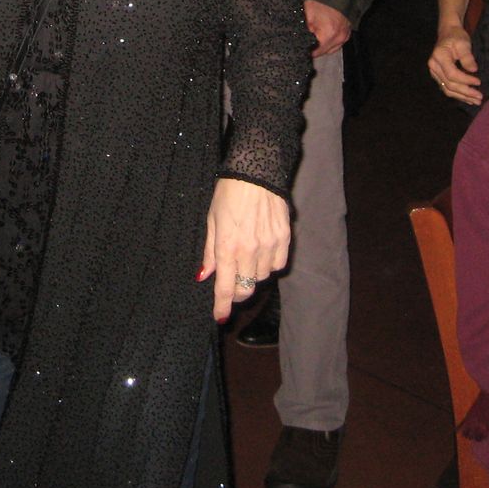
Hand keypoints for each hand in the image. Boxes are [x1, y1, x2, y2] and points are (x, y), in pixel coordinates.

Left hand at [199, 178, 290, 322]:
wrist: (256, 171)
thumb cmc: (228, 193)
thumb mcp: (211, 220)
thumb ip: (210, 252)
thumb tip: (204, 275)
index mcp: (227, 246)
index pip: (224, 287)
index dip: (222, 306)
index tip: (220, 317)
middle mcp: (249, 250)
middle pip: (245, 288)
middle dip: (237, 291)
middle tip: (232, 283)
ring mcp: (269, 245)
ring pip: (262, 277)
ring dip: (253, 274)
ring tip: (247, 256)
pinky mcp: (284, 238)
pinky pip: (278, 264)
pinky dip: (270, 264)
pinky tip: (263, 251)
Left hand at [303, 0, 350, 58]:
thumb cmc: (323, 0)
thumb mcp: (307, 15)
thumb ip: (304, 31)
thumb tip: (300, 41)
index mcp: (329, 35)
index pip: (316, 52)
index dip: (308, 50)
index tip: (303, 47)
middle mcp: (339, 38)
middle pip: (325, 51)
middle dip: (316, 47)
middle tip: (309, 38)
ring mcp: (345, 35)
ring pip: (332, 48)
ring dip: (324, 44)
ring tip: (317, 33)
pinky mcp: (348, 31)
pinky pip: (338, 42)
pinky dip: (331, 39)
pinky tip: (325, 32)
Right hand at [429, 25, 483, 104]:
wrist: (448, 34)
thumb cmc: (456, 37)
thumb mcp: (463, 43)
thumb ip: (467, 57)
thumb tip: (474, 70)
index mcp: (439, 57)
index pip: (452, 74)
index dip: (465, 80)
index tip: (479, 82)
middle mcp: (434, 66)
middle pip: (449, 84)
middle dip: (465, 92)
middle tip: (480, 97)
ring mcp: (434, 72)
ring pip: (447, 89)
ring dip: (462, 97)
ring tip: (476, 101)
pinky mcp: (438, 76)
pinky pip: (447, 88)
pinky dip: (458, 95)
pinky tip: (468, 99)